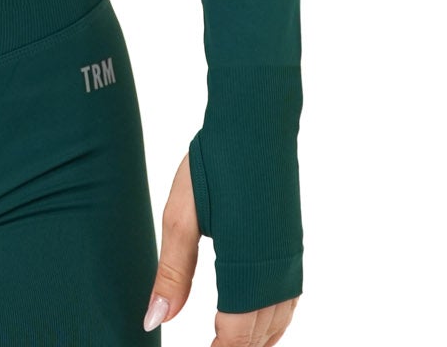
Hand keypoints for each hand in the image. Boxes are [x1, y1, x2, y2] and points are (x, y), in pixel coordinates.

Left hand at [142, 151, 299, 344]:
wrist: (255, 122)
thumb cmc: (214, 164)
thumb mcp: (181, 217)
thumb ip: (172, 273)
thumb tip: (154, 321)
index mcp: (246, 268)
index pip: (235, 336)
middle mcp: (276, 272)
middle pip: (258, 337)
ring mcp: (289, 261)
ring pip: (277, 325)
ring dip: (255, 341)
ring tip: (228, 344)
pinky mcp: (293, 248)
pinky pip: (288, 304)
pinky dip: (273, 324)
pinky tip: (257, 323)